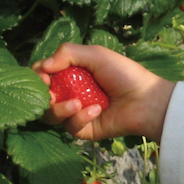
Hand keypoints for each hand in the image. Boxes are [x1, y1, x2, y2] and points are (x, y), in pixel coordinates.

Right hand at [33, 43, 175, 141]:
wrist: (146, 100)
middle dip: (42, 96)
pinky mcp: (84, 130)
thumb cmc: (124, 74)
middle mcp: (70, 93)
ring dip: (59, 109)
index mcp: (71, 74)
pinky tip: (96, 110)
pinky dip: (80, 118)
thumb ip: (67, 53)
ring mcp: (76, 113)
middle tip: (49, 94)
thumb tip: (43, 66)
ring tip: (76, 103)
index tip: (43, 75)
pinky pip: (71, 127)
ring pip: (51, 115)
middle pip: (42, 98)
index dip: (38, 75)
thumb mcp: (96, 54)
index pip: (44, 75)